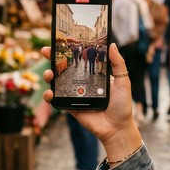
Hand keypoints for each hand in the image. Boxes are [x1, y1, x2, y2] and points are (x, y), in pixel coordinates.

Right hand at [41, 43, 141, 157]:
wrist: (117, 128)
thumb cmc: (122, 105)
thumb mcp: (123, 81)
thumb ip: (118, 63)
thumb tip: (112, 44)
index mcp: (93, 75)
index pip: (78, 59)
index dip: (68, 51)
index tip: (58, 42)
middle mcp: (82, 83)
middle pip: (64, 68)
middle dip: (52, 59)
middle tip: (45, 52)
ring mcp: (75, 95)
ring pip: (57, 83)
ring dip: (49, 76)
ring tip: (49, 74)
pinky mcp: (70, 107)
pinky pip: (57, 100)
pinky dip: (50, 96)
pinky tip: (49, 93)